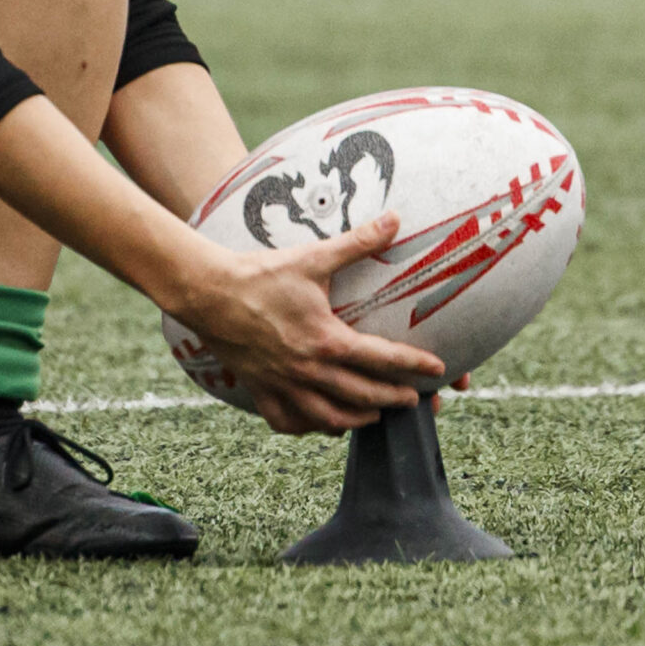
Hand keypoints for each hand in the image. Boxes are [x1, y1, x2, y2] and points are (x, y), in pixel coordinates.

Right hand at [164, 212, 444, 435]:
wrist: (207, 291)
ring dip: (357, 419)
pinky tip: (320, 422)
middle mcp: (308, 370)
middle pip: (363, 396)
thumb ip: (357, 242)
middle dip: (394, 399)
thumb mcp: (313, 257)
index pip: (383, 359)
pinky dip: (308, 427)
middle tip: (414, 399)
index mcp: (327, 340)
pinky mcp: (260, 389)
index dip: (414, 365)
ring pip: (329, 418)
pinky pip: (288, 422)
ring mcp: (283, 384)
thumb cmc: (260, 273)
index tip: (437, 369)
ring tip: (374, 415)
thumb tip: (395, 218)